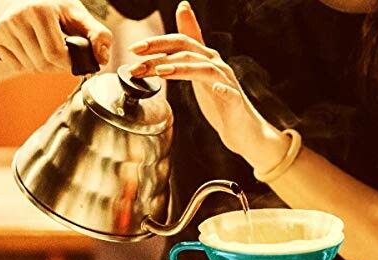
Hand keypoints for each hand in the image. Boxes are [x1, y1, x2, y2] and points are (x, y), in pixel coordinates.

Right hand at [0, 0, 111, 72]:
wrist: (32, 0)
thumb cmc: (60, 11)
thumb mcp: (82, 19)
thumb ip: (100, 37)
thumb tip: (101, 59)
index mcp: (40, 10)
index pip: (55, 54)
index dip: (68, 65)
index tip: (73, 61)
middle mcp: (17, 15)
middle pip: (42, 63)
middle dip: (57, 67)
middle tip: (62, 57)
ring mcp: (3, 25)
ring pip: (30, 67)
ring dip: (43, 67)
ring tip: (47, 51)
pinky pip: (16, 66)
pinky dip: (28, 65)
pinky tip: (32, 49)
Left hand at [128, 1, 288, 171]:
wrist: (243, 130)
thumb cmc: (221, 103)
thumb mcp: (200, 71)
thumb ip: (189, 46)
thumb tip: (182, 8)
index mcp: (206, 60)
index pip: (181, 42)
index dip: (157, 42)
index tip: (134, 48)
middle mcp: (217, 67)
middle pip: (189, 51)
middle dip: (161, 52)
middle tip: (138, 58)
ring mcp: (227, 84)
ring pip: (206, 69)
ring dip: (183, 68)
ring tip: (161, 71)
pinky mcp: (235, 104)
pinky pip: (230, 95)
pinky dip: (223, 91)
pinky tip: (214, 89)